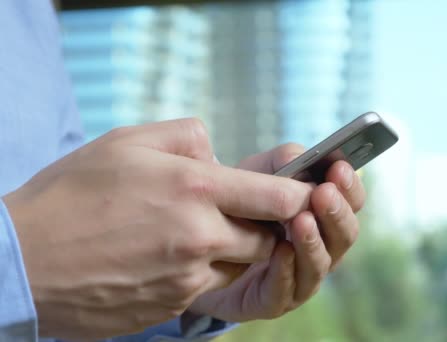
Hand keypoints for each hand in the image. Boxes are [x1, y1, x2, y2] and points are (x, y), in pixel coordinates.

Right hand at [2, 119, 312, 338]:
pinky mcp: (171, 306)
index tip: (304, 192)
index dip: (299, 194)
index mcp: (196, 189)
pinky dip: (201, 272)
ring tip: (194, 231)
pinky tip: (165, 256)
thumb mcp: (128, 141)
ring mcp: (187, 278)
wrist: (20, 261)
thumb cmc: (71, 194)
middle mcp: (200, 238)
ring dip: (232, 249)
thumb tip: (219, 155)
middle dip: (263, 225)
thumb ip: (188, 138)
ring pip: (239, 266)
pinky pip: (206, 288)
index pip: (280, 197)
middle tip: (239, 210)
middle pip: (267, 238)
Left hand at [187, 143, 365, 320]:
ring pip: (320, 264)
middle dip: (336, 213)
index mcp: (324, 216)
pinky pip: (286, 290)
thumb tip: (302, 158)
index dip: (350, 187)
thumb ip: (282, 163)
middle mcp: (321, 249)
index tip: (340, 168)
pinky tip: (280, 250)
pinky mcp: (273, 301)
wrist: (203, 246)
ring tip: (302, 220)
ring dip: (313, 241)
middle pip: (344, 236)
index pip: (352, 203)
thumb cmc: (240, 207)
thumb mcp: (257, 175)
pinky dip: (285, 270)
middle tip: (324, 193)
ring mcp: (300, 278)